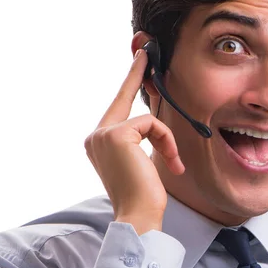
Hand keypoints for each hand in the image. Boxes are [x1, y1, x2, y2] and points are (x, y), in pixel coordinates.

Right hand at [84, 49, 184, 234]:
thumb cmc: (143, 194)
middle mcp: (95, 136)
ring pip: (147, 119)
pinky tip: (170, 164)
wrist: (139, 216)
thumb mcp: (142, 159)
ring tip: (172, 164)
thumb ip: (141, 136)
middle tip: (145, 51)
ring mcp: (103, 134)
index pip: (117, 106)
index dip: (129, 81)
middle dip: (136, 73)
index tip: (139, 60)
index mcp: (99, 142)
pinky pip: (153, 126)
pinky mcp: (117, 134)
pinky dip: (167, 143)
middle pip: (124, 98)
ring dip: (166, 140)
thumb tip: (153, 114)